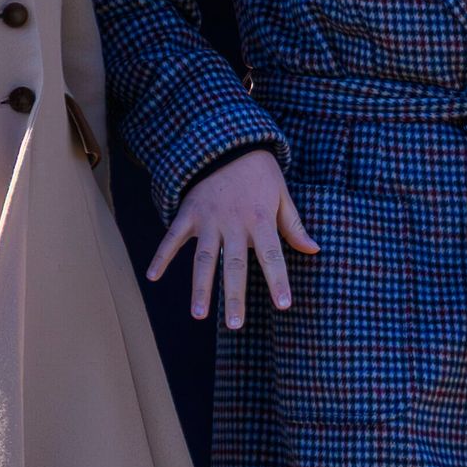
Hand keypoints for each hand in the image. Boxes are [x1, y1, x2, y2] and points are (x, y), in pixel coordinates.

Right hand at [144, 147, 316, 328]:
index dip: (279, 280)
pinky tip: (152, 277)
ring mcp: (209, 219)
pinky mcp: (188, 213)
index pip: (273, 255)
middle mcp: (234, 222)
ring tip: (199, 315)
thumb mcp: (282, 194)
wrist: (228, 142)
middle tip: (236, 324)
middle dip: (235, 295)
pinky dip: (161, 256)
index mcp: (260, 219)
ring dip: (200, 287)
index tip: (284, 305)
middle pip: (235, 264)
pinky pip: (173, 237)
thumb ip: (294, 225)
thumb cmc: (259, 173)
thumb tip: (314, 250)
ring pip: (204, 258)